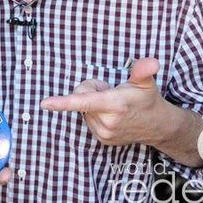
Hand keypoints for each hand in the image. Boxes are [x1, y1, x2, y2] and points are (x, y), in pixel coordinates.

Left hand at [40, 58, 169, 145]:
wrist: (158, 126)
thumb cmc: (147, 100)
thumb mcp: (146, 83)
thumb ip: (143, 70)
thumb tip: (151, 61)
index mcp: (114, 105)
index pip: (83, 102)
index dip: (62, 102)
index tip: (44, 103)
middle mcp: (107, 122)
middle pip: (80, 97)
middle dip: (92, 90)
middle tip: (111, 92)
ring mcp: (104, 134)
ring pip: (83, 110)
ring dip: (94, 104)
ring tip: (114, 105)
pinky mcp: (102, 140)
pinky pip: (87, 120)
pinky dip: (95, 115)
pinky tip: (111, 115)